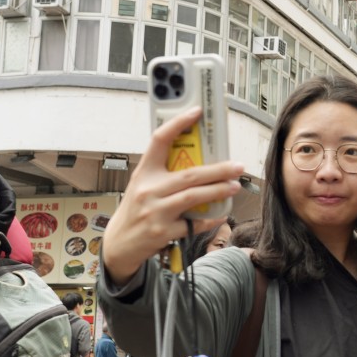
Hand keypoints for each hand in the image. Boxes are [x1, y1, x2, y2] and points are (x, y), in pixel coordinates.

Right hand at [103, 107, 244, 283]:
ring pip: (194, 197)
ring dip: (218, 191)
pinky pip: (194, 223)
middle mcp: (148, 190)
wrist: (118, 244)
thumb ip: (164, 173)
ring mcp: (155, 212)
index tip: (197, 112)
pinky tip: (222, 212)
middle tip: (238, 166)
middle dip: (218, 170)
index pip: (160, 140)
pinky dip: (210, 218)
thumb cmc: (135, 210)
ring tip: (235, 186)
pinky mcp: (163, 232)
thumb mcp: (142, 185)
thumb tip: (199, 158)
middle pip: (189, 174)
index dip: (178, 123)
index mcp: (144, 173)